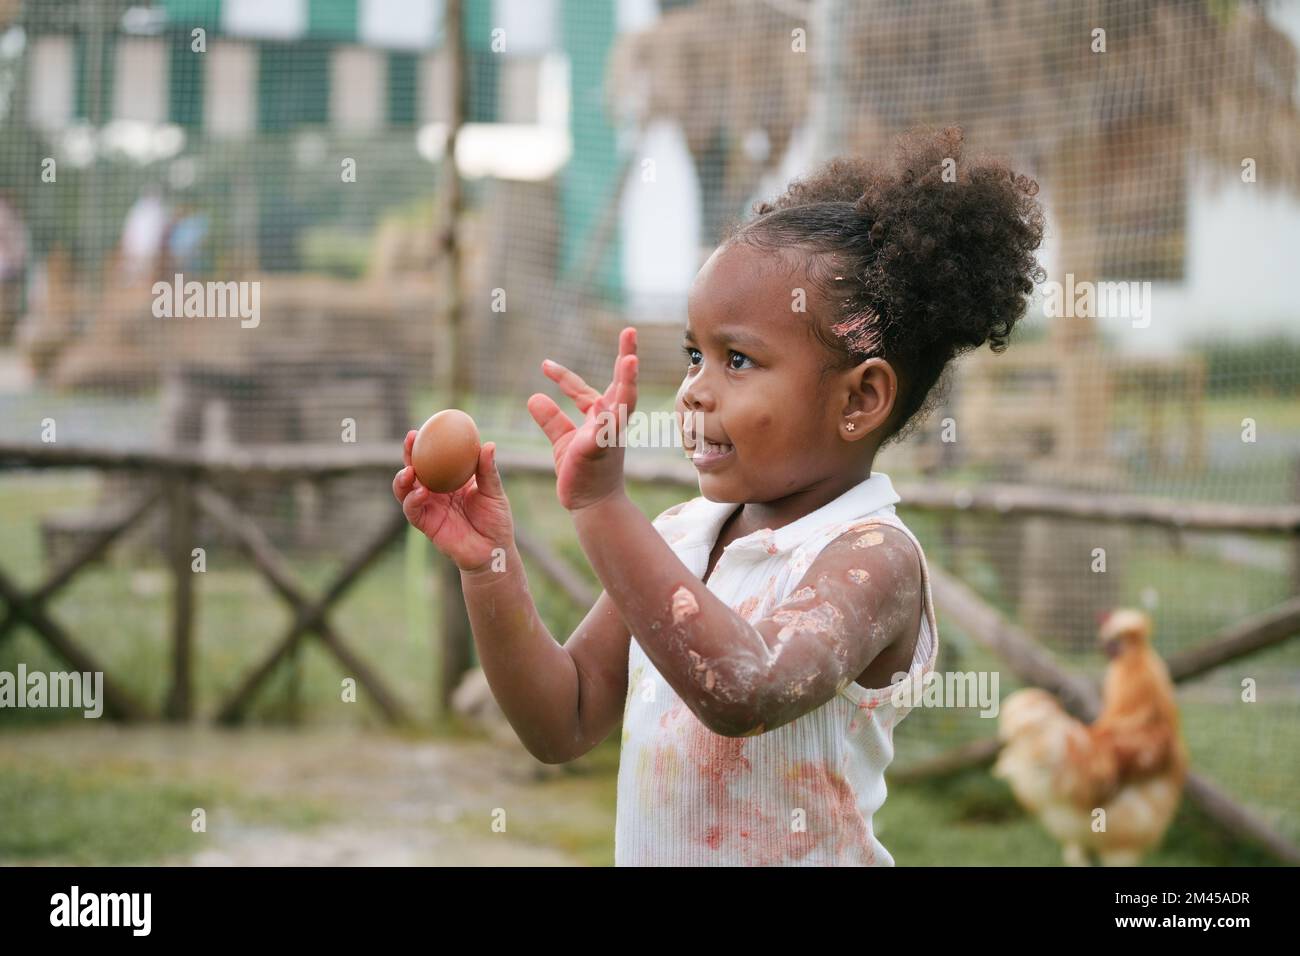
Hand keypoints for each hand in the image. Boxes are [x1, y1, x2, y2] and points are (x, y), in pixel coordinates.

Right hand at [393, 429, 514, 572]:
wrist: (493, 550)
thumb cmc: (496, 520)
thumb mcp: (494, 492)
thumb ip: (488, 471)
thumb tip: (488, 445)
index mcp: (451, 479)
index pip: (434, 457)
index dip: (426, 443)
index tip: (424, 427)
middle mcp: (436, 491)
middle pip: (415, 469)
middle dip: (409, 454)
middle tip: (410, 440)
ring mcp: (429, 507)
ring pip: (406, 490)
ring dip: (403, 478)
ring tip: (410, 470)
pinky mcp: (426, 524)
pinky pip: (413, 510)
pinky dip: (413, 500)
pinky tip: (421, 492)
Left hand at [527, 327, 637, 511]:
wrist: (591, 505)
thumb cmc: (582, 473)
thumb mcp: (562, 441)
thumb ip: (551, 419)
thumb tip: (534, 396)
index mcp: (600, 418)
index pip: (583, 390)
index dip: (564, 377)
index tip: (544, 365)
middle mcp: (610, 421)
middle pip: (622, 384)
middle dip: (627, 357)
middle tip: (630, 331)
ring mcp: (610, 434)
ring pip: (623, 403)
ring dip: (628, 382)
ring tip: (631, 359)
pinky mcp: (602, 449)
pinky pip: (609, 429)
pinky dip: (610, 416)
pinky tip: (607, 405)